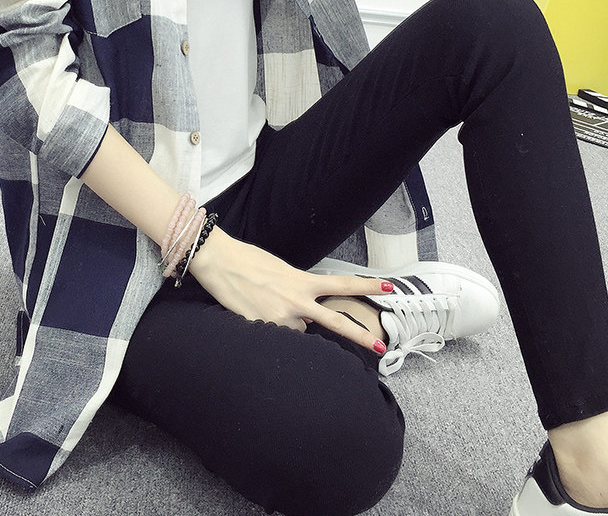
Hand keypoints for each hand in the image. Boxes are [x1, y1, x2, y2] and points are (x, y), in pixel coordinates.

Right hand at [188, 228, 391, 353]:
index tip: (389, 288)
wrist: (219, 262)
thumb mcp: (281, 271)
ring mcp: (281, 317)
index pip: (342, 284)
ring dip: (288, 324)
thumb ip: (299, 290)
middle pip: (335, 323)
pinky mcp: (263, 328)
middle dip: (360, 336)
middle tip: (380, 348)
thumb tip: (307, 313)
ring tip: (266, 306)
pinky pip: (277, 336)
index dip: (368, 286)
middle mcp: (296, 301)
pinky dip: (271, 329)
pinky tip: (257, 314)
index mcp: (302, 281)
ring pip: (297, 332)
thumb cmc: (248, 261)